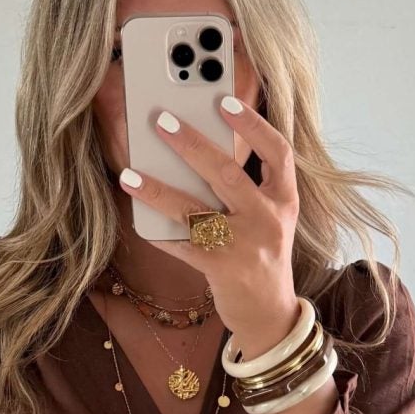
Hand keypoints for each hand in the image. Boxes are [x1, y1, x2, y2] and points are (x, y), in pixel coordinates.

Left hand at [119, 98, 300, 355]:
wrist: (269, 313)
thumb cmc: (260, 255)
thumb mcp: (268, 218)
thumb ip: (247, 187)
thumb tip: (195, 153)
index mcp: (284, 200)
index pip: (277, 153)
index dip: (252, 124)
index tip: (224, 100)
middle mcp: (269, 220)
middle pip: (228, 174)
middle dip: (192, 145)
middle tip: (162, 122)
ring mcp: (246, 246)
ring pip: (196, 211)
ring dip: (159, 191)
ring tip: (130, 174)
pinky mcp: (222, 270)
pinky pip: (183, 245)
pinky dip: (159, 232)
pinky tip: (138, 219)